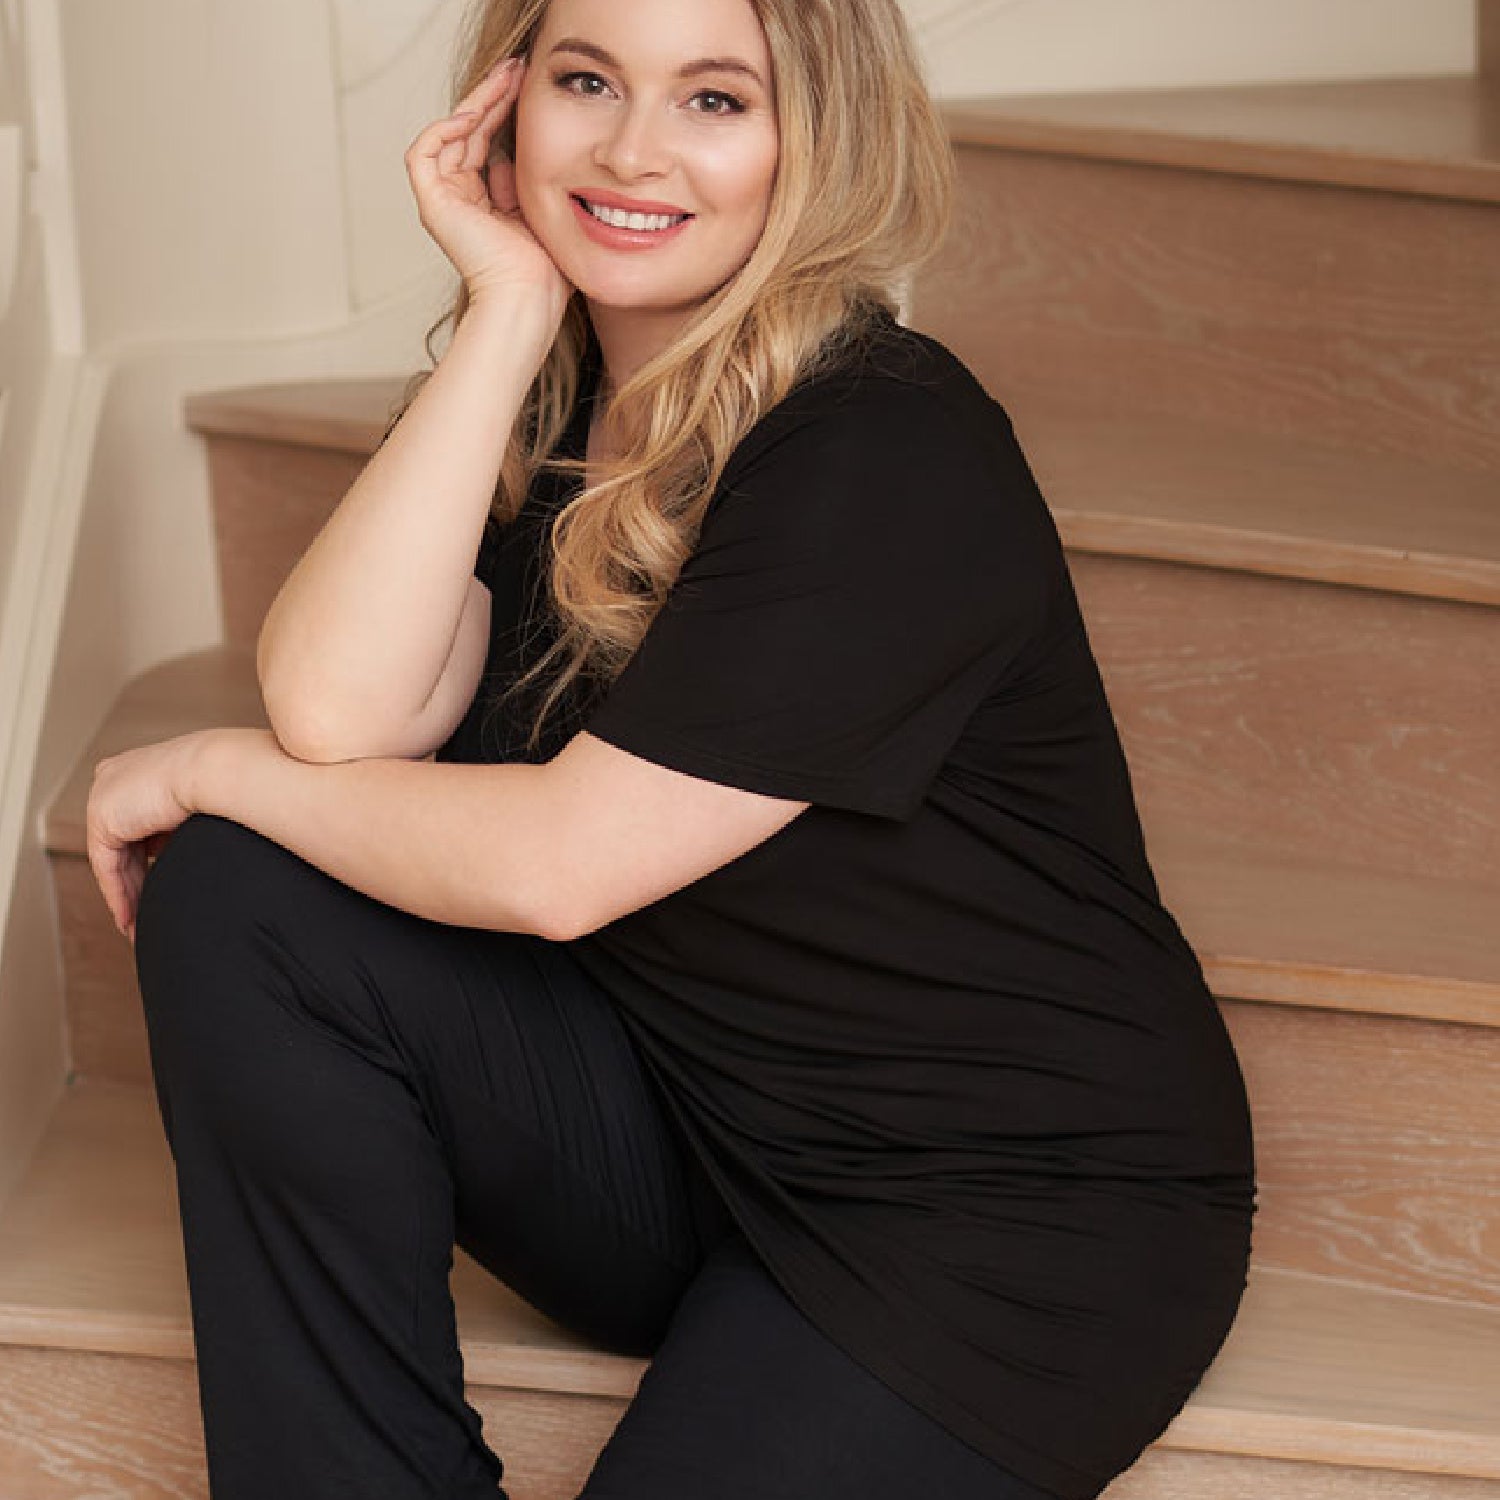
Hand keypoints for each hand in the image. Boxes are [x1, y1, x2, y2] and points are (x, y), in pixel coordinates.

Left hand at [85, 727, 242, 943]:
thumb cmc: (228, 782)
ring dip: (128, 897)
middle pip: (123, 845)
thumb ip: (186, 827)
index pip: (137, 826)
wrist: (220, 770)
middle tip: (144, 917)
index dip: (147, 861)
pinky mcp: (102, 817)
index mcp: (139, 768)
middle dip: (135, 885)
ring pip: (114, 860)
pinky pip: (108, 867)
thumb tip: (195, 859)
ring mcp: (105, 795)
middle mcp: (116, 779)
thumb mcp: (203, 804)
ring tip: (139, 927)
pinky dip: (119, 896)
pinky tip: (131, 919)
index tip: (158, 889)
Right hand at [406, 55, 573, 329]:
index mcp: (485, 205)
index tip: (527, 85)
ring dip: (475, 103)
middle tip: (515, 68)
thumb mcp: (541, 211)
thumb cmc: (545, 271)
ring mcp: (444, 202)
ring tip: (503, 80)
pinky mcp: (432, 204)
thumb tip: (517, 154)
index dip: (503, 111)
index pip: (488, 143)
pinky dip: (445, 128)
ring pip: (450, 135)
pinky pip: (424, 151)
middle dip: (491, 97)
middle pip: (469, 133)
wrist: (528, 297)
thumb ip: (526, 181)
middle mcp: (460, 201)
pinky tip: (474, 114)